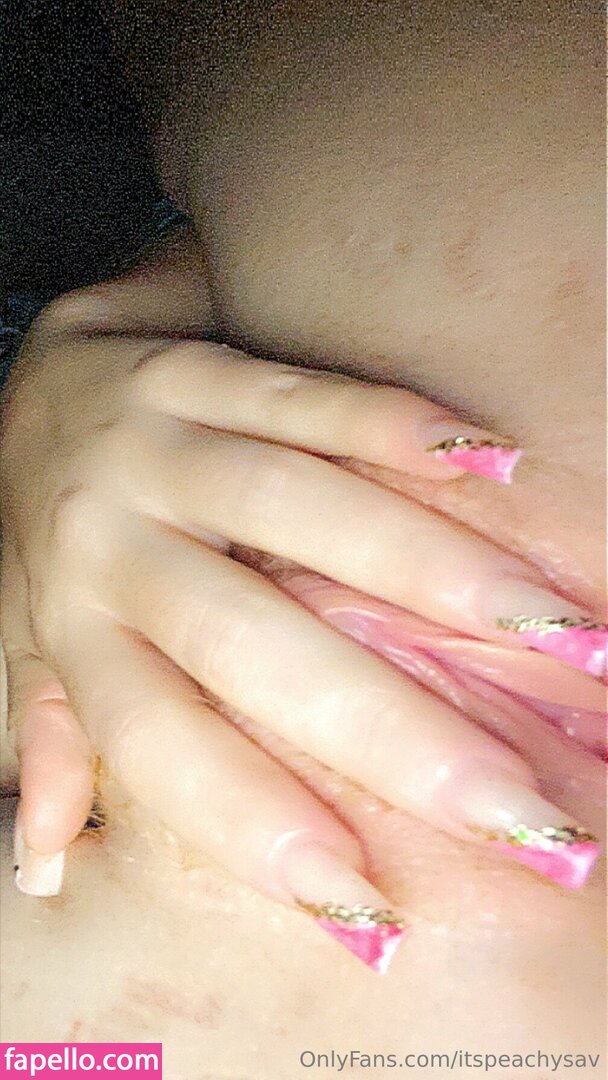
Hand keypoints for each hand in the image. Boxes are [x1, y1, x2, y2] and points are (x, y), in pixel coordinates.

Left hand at [1, 265, 601, 971]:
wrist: (34, 376)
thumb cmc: (45, 534)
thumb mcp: (27, 643)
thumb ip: (49, 742)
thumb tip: (47, 872)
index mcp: (73, 628)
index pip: (159, 743)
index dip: (253, 823)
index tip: (364, 902)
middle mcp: (107, 541)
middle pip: (247, 641)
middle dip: (385, 727)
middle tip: (511, 803)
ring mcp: (150, 445)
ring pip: (290, 506)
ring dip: (425, 566)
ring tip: (541, 624)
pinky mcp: (194, 368)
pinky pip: (296, 396)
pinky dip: (388, 423)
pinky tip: (486, 459)